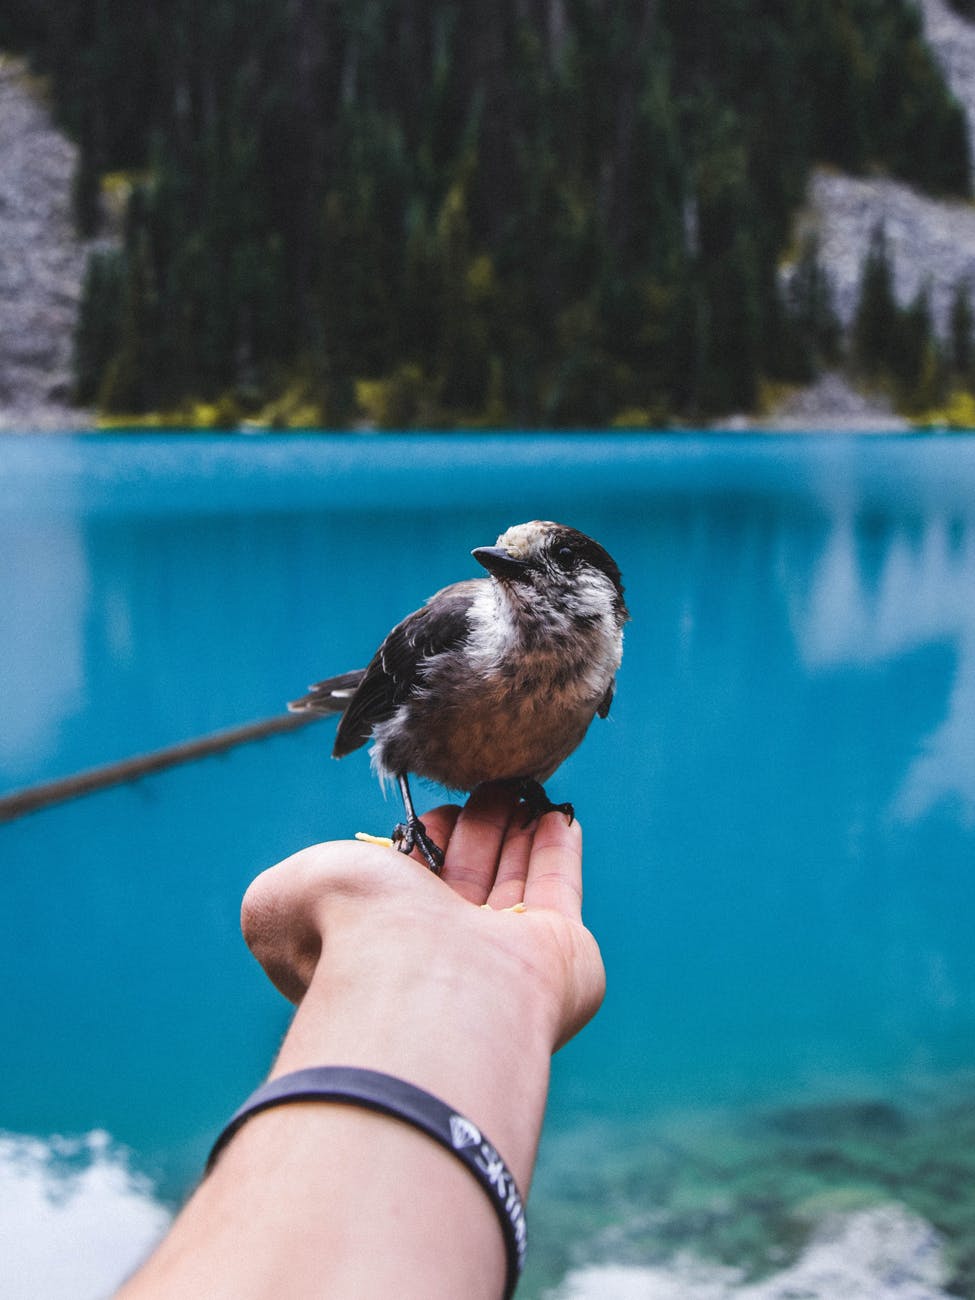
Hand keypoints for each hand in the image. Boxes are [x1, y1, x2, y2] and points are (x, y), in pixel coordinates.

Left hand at [241, 781, 605, 1054]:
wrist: (421, 982)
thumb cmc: (347, 935)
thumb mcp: (278, 900)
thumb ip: (279, 893)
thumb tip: (300, 898)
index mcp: (377, 947)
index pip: (405, 886)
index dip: (421, 841)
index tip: (433, 807)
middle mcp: (440, 958)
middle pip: (464, 878)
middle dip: (477, 828)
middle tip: (489, 784)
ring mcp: (503, 960)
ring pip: (513, 881)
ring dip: (519, 832)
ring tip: (524, 788)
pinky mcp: (560, 954)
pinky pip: (560, 890)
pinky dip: (560, 851)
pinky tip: (560, 817)